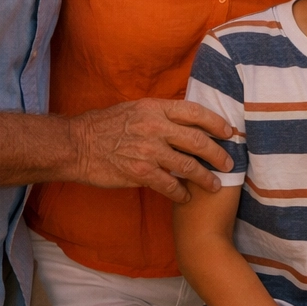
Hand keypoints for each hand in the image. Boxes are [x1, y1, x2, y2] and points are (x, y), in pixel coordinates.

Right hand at [68, 98, 233, 202]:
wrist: (77, 144)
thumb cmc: (106, 125)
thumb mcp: (136, 108)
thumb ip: (161, 113)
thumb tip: (187, 120)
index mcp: (156, 108)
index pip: (195, 112)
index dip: (216, 122)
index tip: (229, 132)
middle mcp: (155, 127)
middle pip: (198, 140)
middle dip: (218, 154)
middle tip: (229, 163)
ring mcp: (148, 151)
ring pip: (187, 165)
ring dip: (204, 177)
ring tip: (214, 185)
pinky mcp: (139, 173)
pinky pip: (168, 185)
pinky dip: (180, 193)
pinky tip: (186, 197)